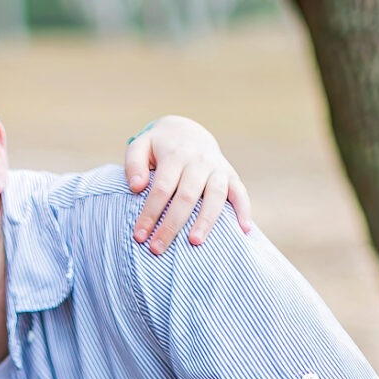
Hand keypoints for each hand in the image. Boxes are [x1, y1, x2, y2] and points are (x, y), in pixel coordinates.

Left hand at [124, 116, 252, 252]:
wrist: (187, 130)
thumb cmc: (158, 147)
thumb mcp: (140, 147)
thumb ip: (134, 164)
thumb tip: (136, 187)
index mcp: (174, 155)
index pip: (161, 188)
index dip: (150, 213)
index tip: (140, 236)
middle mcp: (198, 160)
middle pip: (186, 196)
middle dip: (172, 224)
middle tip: (158, 248)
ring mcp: (217, 168)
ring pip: (215, 195)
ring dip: (206, 220)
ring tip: (195, 242)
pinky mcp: (230, 175)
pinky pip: (240, 192)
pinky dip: (244, 209)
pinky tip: (243, 230)